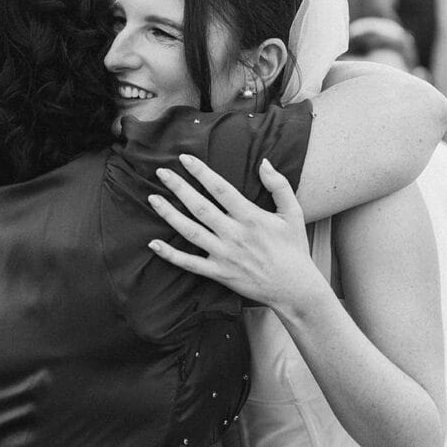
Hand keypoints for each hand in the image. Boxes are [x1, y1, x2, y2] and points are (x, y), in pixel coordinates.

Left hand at [145, 154, 325, 309]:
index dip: (201, 172)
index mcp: (251, 217)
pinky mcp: (219, 274)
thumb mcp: (294, 213)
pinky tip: (153, 243)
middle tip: (161, 172)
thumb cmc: (294, 248)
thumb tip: (264, 162)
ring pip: (190, 232)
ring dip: (169, 214)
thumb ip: (279, 185)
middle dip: (179, 187)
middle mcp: (234, 235)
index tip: (185, 158)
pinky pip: (190, 264)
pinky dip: (170, 255)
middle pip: (200, 207)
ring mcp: (224, 255)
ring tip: (152, 198)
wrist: (294, 288)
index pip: (220, 189)